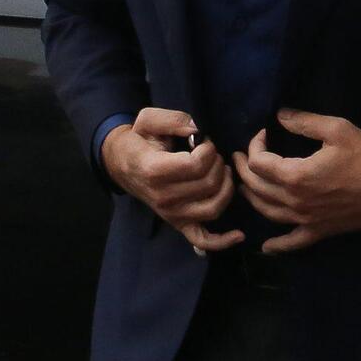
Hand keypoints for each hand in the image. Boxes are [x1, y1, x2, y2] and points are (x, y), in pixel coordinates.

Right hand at [101, 108, 242, 254]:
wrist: (121, 163)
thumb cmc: (138, 140)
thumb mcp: (149, 119)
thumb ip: (174, 120)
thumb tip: (198, 130)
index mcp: (154, 171)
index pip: (196, 165)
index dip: (208, 150)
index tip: (205, 142)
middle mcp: (163, 197)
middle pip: (208, 185)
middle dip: (218, 164)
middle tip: (213, 154)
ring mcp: (171, 214)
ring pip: (212, 208)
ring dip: (225, 188)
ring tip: (222, 172)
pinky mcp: (178, 224)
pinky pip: (201, 240)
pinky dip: (221, 241)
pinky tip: (238, 235)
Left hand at [232, 109, 360, 253]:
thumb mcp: (336, 129)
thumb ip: (304, 122)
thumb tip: (279, 116)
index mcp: (296, 175)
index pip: (259, 163)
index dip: (255, 145)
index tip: (264, 133)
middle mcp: (295, 201)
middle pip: (257, 188)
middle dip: (245, 170)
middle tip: (240, 157)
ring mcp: (305, 220)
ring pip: (267, 212)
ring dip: (252, 198)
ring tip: (246, 185)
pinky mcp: (318, 231)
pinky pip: (292, 242)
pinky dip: (277, 246)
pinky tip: (266, 247)